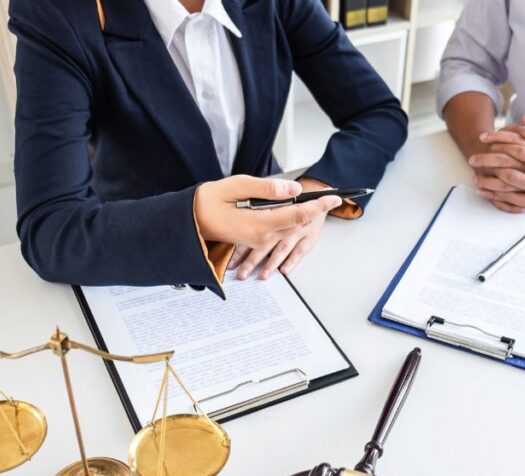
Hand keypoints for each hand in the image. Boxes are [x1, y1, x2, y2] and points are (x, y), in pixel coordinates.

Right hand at [194, 175, 340, 278]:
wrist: (189, 222)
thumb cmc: (208, 201)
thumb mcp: (238, 186)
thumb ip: (268, 189)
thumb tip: (294, 190)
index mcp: (260, 223)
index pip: (299, 215)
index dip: (320, 206)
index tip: (335, 197)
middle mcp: (263, 236)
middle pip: (299, 223)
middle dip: (317, 209)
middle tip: (333, 195)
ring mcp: (260, 241)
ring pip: (291, 228)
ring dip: (306, 215)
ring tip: (321, 201)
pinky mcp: (256, 240)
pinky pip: (281, 232)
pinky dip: (292, 220)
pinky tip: (298, 210)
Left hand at [469, 115, 524, 212]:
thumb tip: (523, 117)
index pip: (515, 141)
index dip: (497, 138)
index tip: (483, 137)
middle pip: (507, 160)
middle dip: (487, 159)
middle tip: (472, 159)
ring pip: (507, 180)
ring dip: (488, 179)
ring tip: (475, 177)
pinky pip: (511, 197)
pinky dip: (496, 195)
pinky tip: (484, 193)